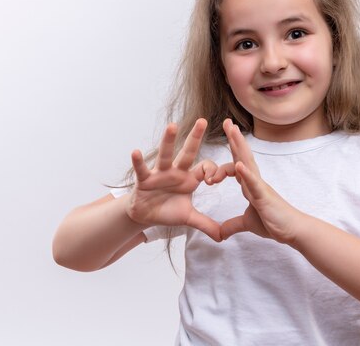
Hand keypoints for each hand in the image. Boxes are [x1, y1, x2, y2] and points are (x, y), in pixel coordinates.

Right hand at [127, 118, 222, 241]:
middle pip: (188, 152)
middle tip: (203, 121)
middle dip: (196, 137)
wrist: (145, 215)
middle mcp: (176, 171)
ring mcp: (160, 173)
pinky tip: (136, 152)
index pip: (206, 167)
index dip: (213, 171)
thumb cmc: (167, 210)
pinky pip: (142, 169)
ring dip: (168, 141)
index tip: (214, 181)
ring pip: (165, 154)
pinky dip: (138, 162)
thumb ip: (206, 224)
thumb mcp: (189, 218)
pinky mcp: (145, 179)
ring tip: (172, 125)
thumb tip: (223, 237)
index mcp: (190, 178)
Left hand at [220, 119, 303, 243]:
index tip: (221, 140)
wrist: (292, 231)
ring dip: (239, 146)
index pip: (237, 164)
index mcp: (249, 185)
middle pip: (242, 155)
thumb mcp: (247, 223)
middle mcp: (254, 181)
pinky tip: (238, 164)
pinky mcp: (264, 197)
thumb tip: (220, 233)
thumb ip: (233, 224)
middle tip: (226, 122)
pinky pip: (253, 183)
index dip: (229, 152)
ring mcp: (260, 187)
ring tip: (232, 131)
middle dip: (234, 138)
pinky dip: (245, 174)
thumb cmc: (274, 222)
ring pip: (247, 162)